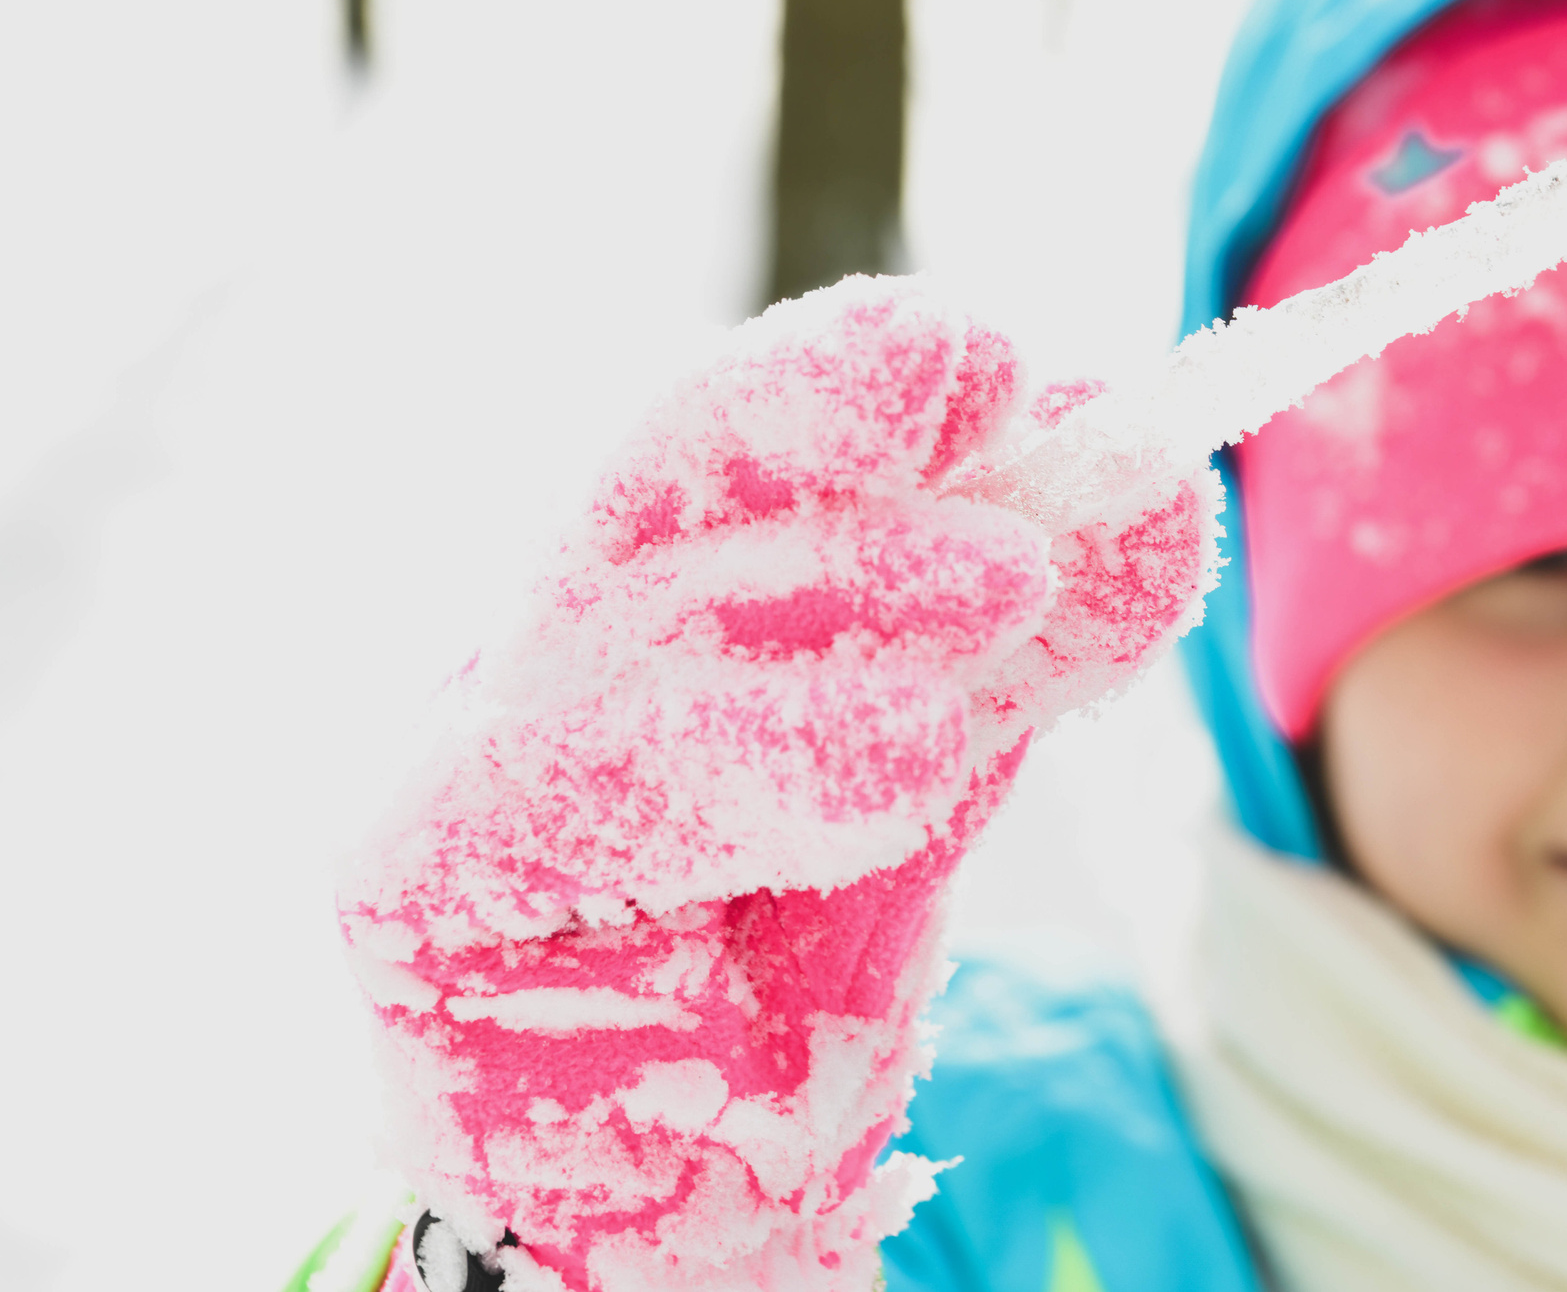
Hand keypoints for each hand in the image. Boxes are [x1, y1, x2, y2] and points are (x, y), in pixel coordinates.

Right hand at [338, 277, 1216, 1291]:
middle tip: (969, 360)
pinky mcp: (411, 885)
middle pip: (651, 492)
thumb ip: (1020, 649)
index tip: (1022, 364)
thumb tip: (1155, 496)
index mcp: (649, 599)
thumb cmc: (783, 976)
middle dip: (807, 412)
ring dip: (829, 590)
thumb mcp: (932, 775)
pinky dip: (758, 762)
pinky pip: (578, 804)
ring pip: (623, 634)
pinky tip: (914, 751)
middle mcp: (541, 650)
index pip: (743, 461)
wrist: (683, 1208)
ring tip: (1007, 577)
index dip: (857, 389)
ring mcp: (460, 756)